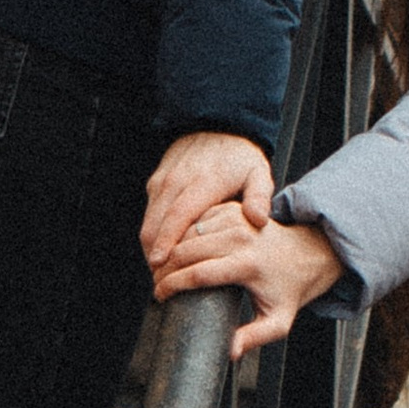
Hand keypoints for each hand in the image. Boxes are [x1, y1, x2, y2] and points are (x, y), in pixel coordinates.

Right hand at [142, 132, 272, 274]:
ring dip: (151, 247)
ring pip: (148, 221)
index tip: (160, 265)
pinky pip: (149, 213)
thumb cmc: (240, 156)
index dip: (166, 242)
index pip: (178, 217)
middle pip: (156, 224)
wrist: (216, 126)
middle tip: (162, 281)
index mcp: (203, 182)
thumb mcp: (258, 173)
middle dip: (154, 254)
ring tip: (162, 273)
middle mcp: (178, 181)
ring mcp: (164, 181)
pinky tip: (163, 252)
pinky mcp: (156, 182)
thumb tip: (258, 220)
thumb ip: (260, 197)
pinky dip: (152, 234)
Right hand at [151, 206, 344, 360]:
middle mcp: (241, 238)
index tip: (160, 296)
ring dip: (169, 250)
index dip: (173, 286)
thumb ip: (254, 338)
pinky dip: (181, 234)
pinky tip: (175, 251)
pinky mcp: (232, 209)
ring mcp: (236, 220)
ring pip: (188, 233)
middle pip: (187, 250)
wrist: (307, 253)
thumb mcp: (277, 321)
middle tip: (155, 284)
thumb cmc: (289, 289)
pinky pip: (196, 220)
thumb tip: (230, 353)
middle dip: (164, 269)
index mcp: (249, 264)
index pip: (199, 274)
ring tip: (161, 270)